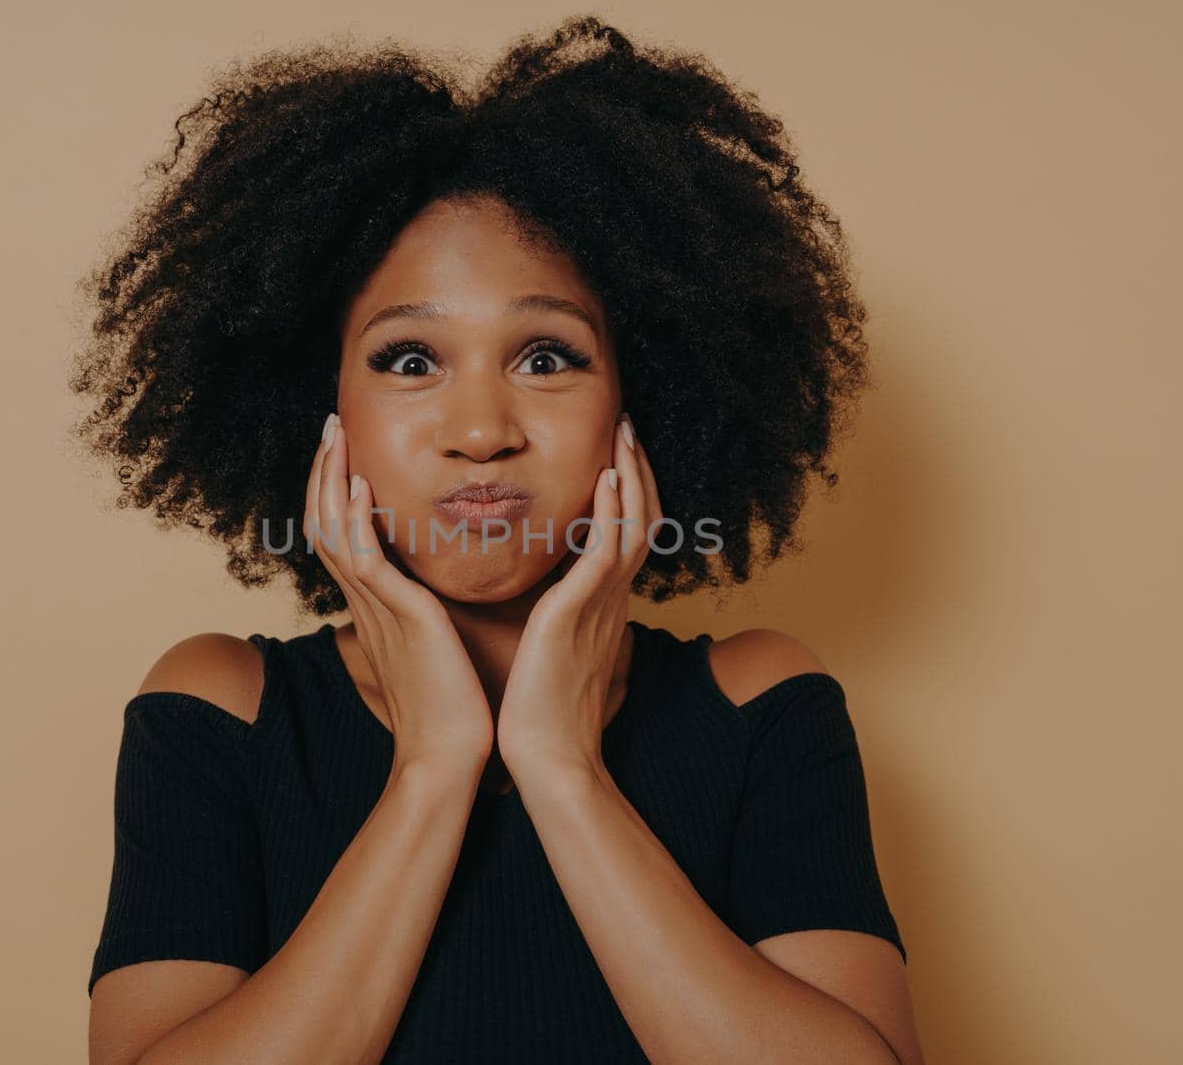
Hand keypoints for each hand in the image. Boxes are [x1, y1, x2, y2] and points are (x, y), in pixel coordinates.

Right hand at [305, 413, 494, 772]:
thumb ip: (427, 614)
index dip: (336, 489)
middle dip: (325, 469)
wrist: (447, 755)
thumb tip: (437, 597)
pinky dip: (353, 517)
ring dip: (331, 477)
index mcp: (376, 604)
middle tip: (332, 423)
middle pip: (325, 520)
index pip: (343, 533)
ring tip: (336, 433)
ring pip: (334, 529)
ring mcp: (376, 607)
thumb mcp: (433, 646)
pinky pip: (363, 558)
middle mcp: (366, 600)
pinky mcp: (397, 616)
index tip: (344, 448)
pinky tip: (357, 482)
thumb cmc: (450, 707)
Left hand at [497, 412, 663, 778]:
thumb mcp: (552, 649)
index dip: (626, 491)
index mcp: (603, 604)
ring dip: (631, 474)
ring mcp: (602, 603)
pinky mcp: (581, 611)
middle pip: (641, 518)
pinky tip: (607, 477)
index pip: (625, 533)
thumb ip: (556, 616)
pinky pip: (607, 550)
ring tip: (624, 432)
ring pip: (633, 524)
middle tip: (627, 425)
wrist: (547, 757)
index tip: (615, 452)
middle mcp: (612, 598)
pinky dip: (612, 511)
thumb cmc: (541, 710)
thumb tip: (545, 600)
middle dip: (637, 469)